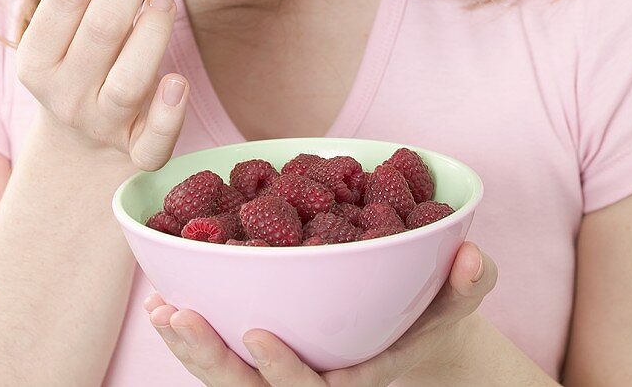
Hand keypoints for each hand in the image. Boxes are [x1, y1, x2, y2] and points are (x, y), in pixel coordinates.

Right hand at [16, 0, 188, 170]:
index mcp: (40, 53)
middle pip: (101, 27)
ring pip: (127, 80)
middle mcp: (65, 91)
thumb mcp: (78, 13)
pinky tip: (178, 80)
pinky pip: (152, 140)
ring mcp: (100, 125)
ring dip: (150, 34)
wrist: (83, 151)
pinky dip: (166, 112)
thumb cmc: (85, 59)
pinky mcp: (136, 154)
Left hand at [144, 240, 496, 384]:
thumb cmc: (435, 312)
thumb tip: (473, 257)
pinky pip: (224, 359)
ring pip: (231, 380)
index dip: (286, 370)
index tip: (258, 335)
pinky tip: (163, 302)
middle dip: (213, 359)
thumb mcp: (460, 297)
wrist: (416, 334)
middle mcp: (320, 380)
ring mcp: (290, 374)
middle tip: (179, 315)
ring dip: (191, 349)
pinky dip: (192, 337)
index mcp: (360, 373)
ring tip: (158, 308)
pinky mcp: (268, 357)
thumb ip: (469, 283)